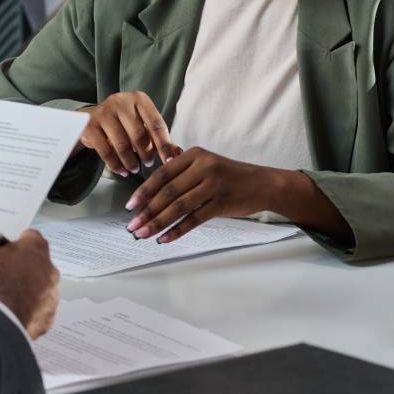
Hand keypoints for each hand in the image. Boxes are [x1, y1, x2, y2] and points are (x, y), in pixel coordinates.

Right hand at [0, 230, 58, 338]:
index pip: (31, 236)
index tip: (10, 249)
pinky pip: (40, 309)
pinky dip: (30, 310)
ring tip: (10, 298)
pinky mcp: (49, 315)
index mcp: (35, 248)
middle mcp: (50, 269)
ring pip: (43, 287)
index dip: (19, 242)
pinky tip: (15, 313)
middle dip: (26, 267)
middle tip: (7, 275)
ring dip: (30, 289)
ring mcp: (52, 293)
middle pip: (39, 263)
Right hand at [78, 92, 181, 177]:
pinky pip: (106, 151)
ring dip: (131, 162)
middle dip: (146, 154)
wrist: (89, 118)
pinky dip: (116, 165)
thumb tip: (178, 153)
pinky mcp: (90, 125)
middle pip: (139, 135)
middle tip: (148, 164)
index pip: (156, 124)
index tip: (170, 162)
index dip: (164, 145)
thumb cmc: (123, 123)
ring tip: (134, 169)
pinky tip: (121, 171)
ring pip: (122, 144)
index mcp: (139, 99)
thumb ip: (159, 138)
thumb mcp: (143, 125)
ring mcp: (104, 112)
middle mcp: (121, 101)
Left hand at [124, 147, 284, 242]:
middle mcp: (203, 167)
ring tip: (143, 234)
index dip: (144, 191)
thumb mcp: (206, 163)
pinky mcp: (221, 203)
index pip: (162, 174)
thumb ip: (181, 169)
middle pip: (168, 192)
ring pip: (178, 207)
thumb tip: (153, 183)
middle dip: (147, 211)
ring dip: (158, 223)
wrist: (262, 184)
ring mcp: (213, 185)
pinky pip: (194, 219)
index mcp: (195, 155)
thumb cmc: (230, 175)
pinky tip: (164, 239)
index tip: (130, 205)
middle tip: (133, 225)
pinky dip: (177, 230)